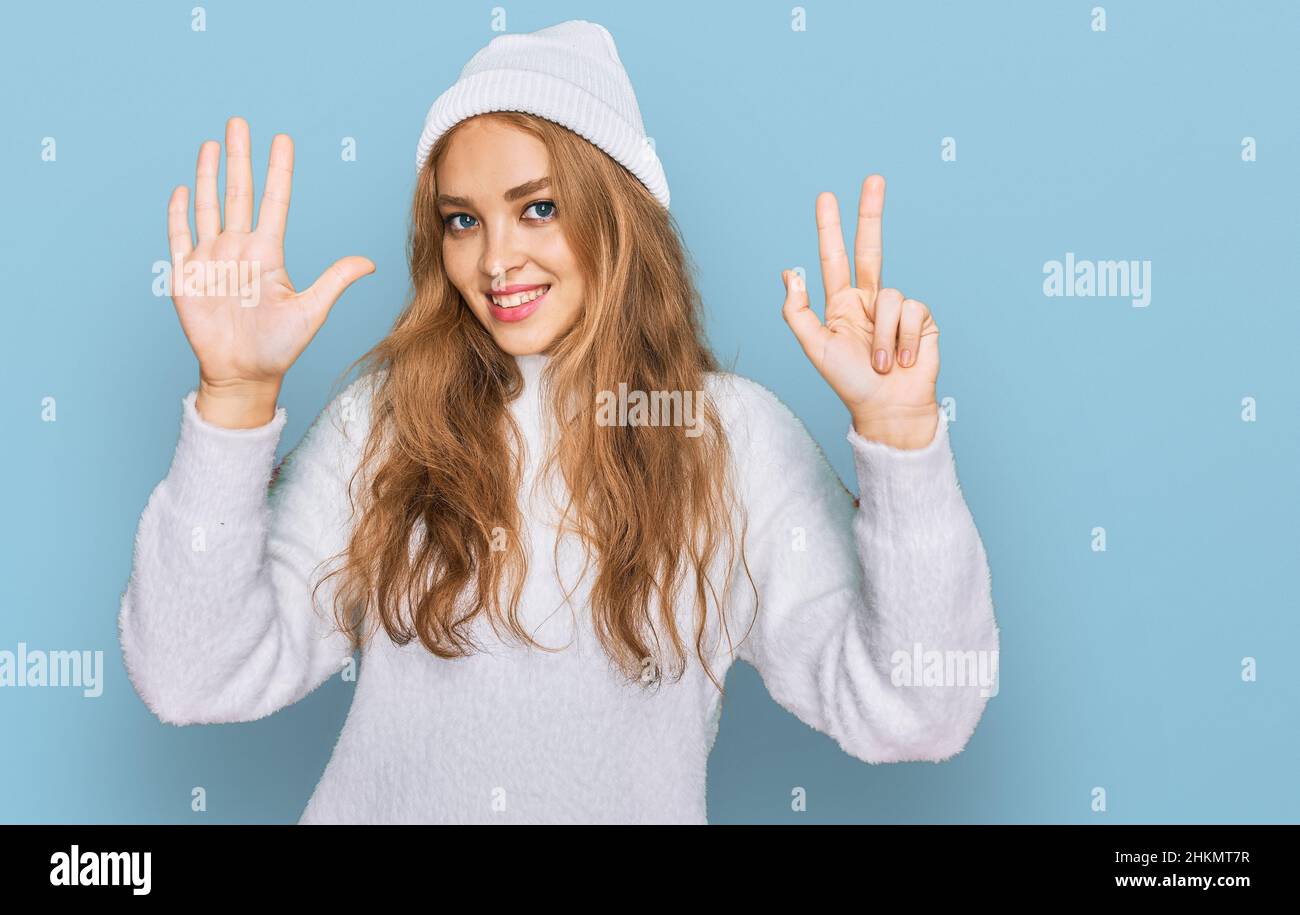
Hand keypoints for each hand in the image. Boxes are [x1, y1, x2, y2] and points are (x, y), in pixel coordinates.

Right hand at [167, 117, 373, 405]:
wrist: (244, 374)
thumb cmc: (279, 346)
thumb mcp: (311, 311)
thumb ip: (335, 281)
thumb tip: (370, 263)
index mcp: (268, 253)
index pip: (274, 201)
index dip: (277, 171)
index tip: (282, 139)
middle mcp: (239, 249)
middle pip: (237, 193)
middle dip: (239, 157)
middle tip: (240, 122)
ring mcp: (211, 259)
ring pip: (208, 206)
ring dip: (209, 174)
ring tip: (213, 143)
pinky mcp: (187, 276)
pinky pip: (180, 237)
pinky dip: (179, 213)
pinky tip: (182, 188)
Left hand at [780, 175, 939, 448]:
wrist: (887, 408)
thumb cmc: (849, 382)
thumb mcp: (815, 348)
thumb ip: (797, 312)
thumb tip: (789, 273)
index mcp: (841, 304)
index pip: (834, 258)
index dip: (830, 228)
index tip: (826, 197)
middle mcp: (868, 300)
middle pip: (871, 247)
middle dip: (871, 212)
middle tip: (873, 178)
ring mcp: (896, 308)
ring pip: (888, 296)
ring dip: (882, 336)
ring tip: (881, 363)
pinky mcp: (921, 318)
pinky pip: (910, 310)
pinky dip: (902, 338)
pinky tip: (903, 360)